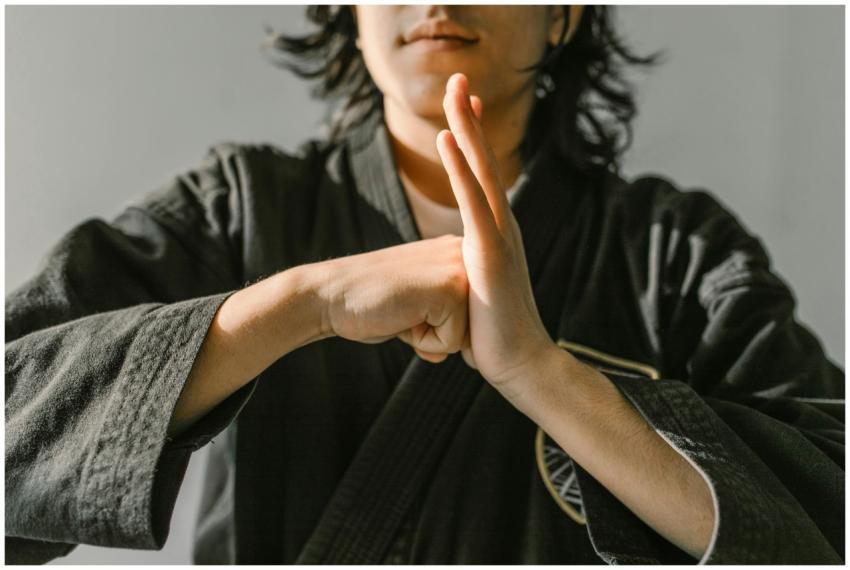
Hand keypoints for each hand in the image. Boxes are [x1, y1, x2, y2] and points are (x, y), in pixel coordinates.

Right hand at [314, 235, 468, 362]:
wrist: (331, 295)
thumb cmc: (372, 305)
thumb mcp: (419, 306)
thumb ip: (450, 320)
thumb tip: (476, 356)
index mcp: (459, 252)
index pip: (474, 314)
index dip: (438, 324)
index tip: (409, 303)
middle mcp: (465, 254)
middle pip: (475, 326)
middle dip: (438, 332)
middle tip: (404, 308)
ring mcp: (459, 269)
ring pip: (465, 336)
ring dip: (430, 337)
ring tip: (403, 310)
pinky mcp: (450, 289)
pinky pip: (450, 343)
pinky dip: (422, 341)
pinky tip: (401, 314)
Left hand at [435, 72, 555, 395]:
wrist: (520, 363)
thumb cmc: (493, 333)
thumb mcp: (475, 291)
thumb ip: (466, 272)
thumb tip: (454, 275)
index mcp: (496, 233)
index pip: (482, 177)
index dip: (472, 139)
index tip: (462, 107)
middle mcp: (503, 226)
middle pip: (485, 160)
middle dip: (470, 118)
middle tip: (460, 79)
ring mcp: (500, 235)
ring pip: (482, 170)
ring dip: (467, 127)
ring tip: (455, 91)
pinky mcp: (491, 251)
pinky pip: (473, 199)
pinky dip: (461, 166)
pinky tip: (449, 137)